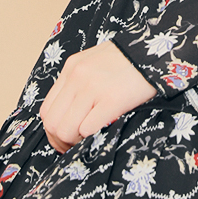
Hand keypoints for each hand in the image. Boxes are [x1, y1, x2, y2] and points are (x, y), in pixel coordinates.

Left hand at [40, 39, 158, 153]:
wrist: (151, 52)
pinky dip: (90, 137)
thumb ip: (77, 83)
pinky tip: (100, 132)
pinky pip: (87, 129)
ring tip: (87, 141)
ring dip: (75, 142)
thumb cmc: (125, 60)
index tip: (63, 139)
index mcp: (71, 67)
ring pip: (66, 129)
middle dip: (60, 141)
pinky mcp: (112, 99)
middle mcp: (77, 76)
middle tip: (73, 146)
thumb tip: (69, 114)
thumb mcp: (93, 62)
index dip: (52, 130)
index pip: (47, 108)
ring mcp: (93, 87)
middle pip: (52, 122)